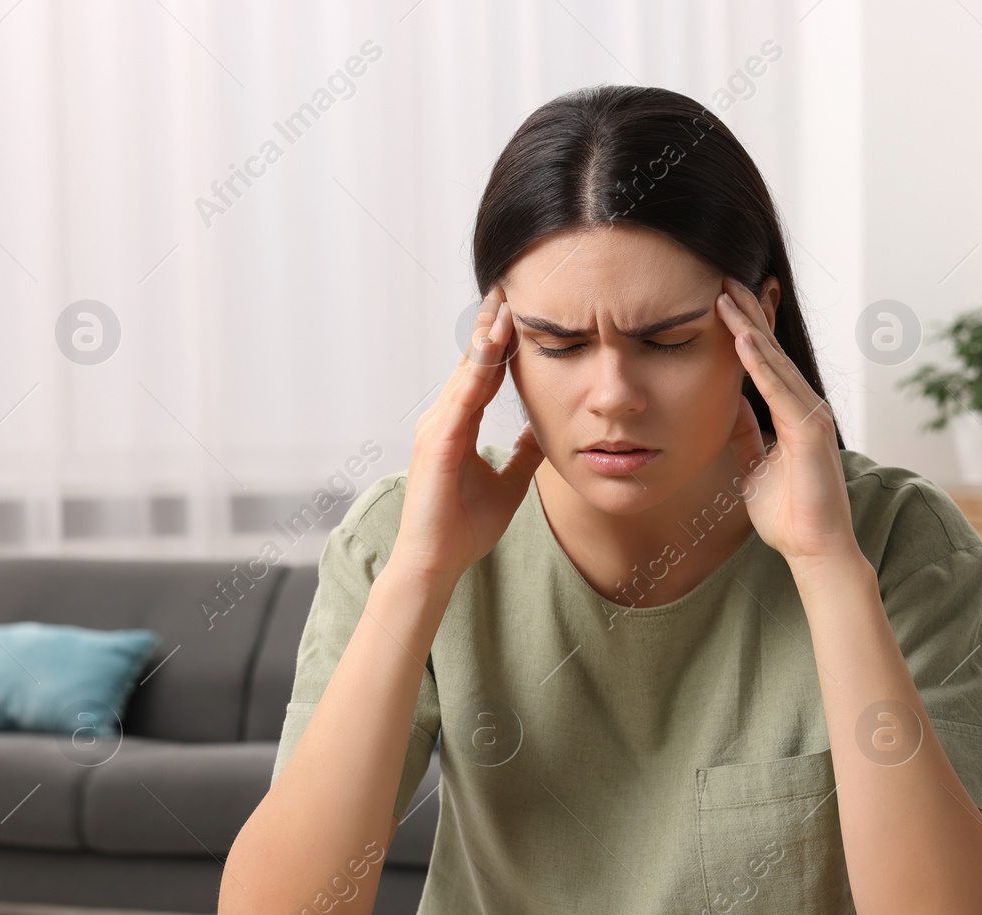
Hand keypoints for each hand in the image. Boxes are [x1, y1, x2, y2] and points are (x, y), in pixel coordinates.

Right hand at [387, 286, 543, 584]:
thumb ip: (523, 454)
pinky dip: (479, 369)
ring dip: (487, 337)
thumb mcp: (508, 483)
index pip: (483, 372)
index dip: (500, 341)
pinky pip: (463, 397)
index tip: (518, 308)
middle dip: (491, 324)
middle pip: (471, 362)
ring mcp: (436, 428)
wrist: (436, 562)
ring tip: (506, 302)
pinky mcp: (438, 443)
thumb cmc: (463, 528)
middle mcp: (443, 419)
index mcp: (458, 425)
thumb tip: (545, 431)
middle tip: (510, 285)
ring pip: (466, 372)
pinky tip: (494, 345)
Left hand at [714, 278, 859, 571]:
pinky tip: (743, 339)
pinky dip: (760, 364)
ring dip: (749, 328)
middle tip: (723, 278)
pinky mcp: (809, 431)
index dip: (745, 330)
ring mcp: (810, 416)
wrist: (813, 549)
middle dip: (747, 315)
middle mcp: (805, 407)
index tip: (722, 299)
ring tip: (726, 296)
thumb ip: (745, 435)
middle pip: (771, 352)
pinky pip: (779, 391)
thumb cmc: (788, 515)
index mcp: (791, 414)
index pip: (765, 363)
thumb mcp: (754, 467)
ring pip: (775, 363)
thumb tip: (728, 407)